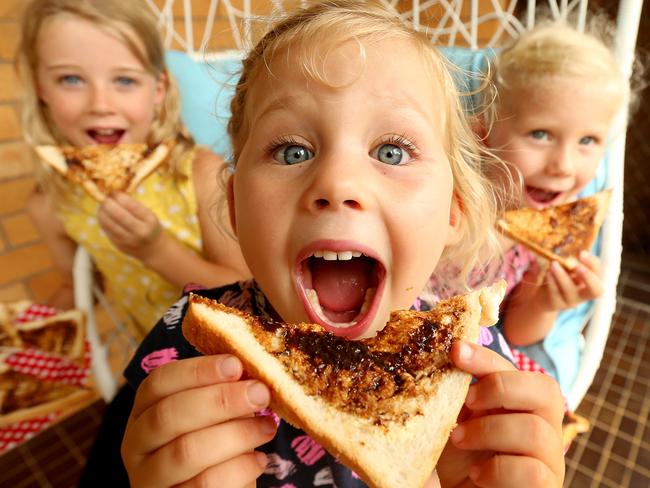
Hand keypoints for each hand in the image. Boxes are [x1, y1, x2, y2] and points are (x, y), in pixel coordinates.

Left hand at [97, 193, 161, 259]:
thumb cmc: (149, 226)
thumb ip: (133, 205)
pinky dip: (102, 220)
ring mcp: (129, 240)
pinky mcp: (119, 245)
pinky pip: (106, 230)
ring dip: (102, 212)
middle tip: (104, 197)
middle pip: (119, 215)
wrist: (152, 249)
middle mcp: (140, 231)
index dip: (119, 197)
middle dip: (108, 203)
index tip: (113, 191)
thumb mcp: (148, 215)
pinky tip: (103, 215)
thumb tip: (114, 192)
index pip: (132, 206)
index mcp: (150, 220)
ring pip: (109, 223)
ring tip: (102, 205)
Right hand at [122, 355, 275, 487]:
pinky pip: (205, 484)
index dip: (197, 370)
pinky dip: (239, 468)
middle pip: (168, 415)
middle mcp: (136, 444)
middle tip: (259, 393)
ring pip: (185, 452)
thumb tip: (251, 376)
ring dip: (236, 434)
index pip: (159, 382)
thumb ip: (223, 394)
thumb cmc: (213, 446)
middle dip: (220, 400)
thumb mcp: (212, 417)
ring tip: (266, 427)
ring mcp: (149, 479)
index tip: (236, 364)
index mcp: (143, 411)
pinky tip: (258, 459)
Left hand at [437, 342, 564, 487]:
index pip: (514, 368)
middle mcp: (544, 424)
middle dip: (499, 389)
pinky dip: (497, 469)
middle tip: (466, 402)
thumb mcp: (455, 416)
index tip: (455, 351)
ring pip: (536, 431)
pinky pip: (531, 472)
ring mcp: (549, 457)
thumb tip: (447, 350)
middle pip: (545, 390)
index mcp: (521, 400)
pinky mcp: (545, 485)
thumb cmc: (459, 455)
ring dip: (489, 431)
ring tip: (459, 439)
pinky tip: (477, 473)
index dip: (485, 356)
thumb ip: (458, 388)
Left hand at [530, 252, 602, 311]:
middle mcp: (584, 293)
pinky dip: (552, 281)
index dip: (593, 264)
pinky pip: (555, 293)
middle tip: (575, 264)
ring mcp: (571, 301)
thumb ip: (571, 259)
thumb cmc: (559, 277)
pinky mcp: (557, 304)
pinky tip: (548, 272)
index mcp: (590, 281)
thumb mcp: (567, 268)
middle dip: (587, 276)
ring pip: (571, 290)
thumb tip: (568, 242)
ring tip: (553, 263)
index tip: (582, 253)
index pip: (599, 273)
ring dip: (562, 275)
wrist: (542, 297)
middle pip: (597, 290)